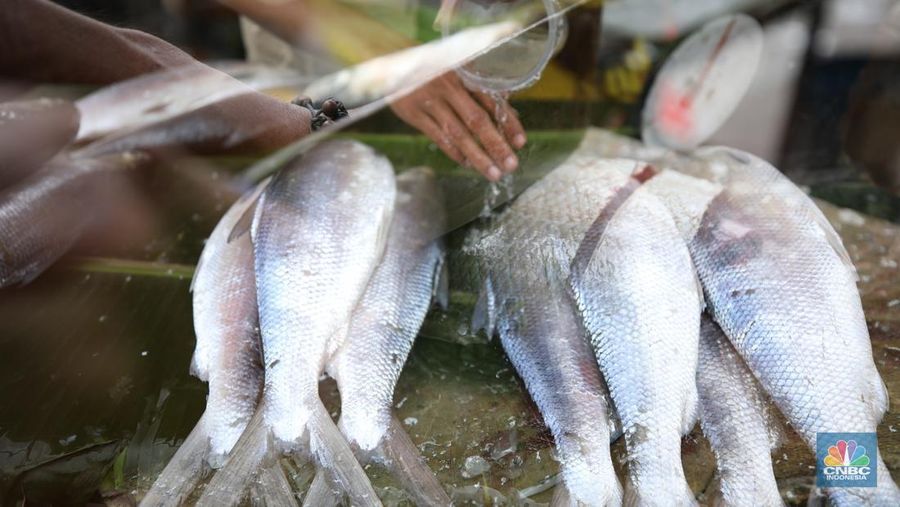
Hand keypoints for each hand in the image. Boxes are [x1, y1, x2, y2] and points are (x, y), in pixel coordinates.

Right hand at [391, 72, 525, 180]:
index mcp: (463, 73)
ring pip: (458, 134)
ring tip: (493, 173)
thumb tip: (507, 106)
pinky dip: (454, 152)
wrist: (391, 64)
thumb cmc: (432, 69)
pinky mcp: (413, 114)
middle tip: (511, 164)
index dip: (507, 121)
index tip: (520, 141)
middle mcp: (448, 87)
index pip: (491, 100)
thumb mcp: (456, 69)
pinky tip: (468, 164)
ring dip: (478, 156)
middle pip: (477, 120)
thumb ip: (479, 86)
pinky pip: (438, 138)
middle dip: (496, 144)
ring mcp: (429, 101)